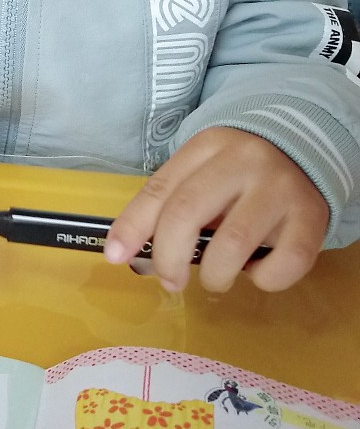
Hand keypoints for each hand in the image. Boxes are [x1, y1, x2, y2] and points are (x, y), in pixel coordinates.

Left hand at [105, 128, 328, 293]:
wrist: (305, 150)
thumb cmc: (240, 173)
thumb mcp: (201, 174)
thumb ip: (169, 207)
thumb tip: (127, 253)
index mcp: (207, 147)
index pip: (159, 189)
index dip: (132, 227)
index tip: (116, 257)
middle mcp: (243, 162)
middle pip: (187, 213)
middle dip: (168, 257)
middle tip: (170, 280)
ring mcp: (280, 189)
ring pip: (232, 244)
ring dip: (215, 275)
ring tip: (216, 278)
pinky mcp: (312, 218)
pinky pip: (284, 263)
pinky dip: (265, 279)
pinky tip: (258, 271)